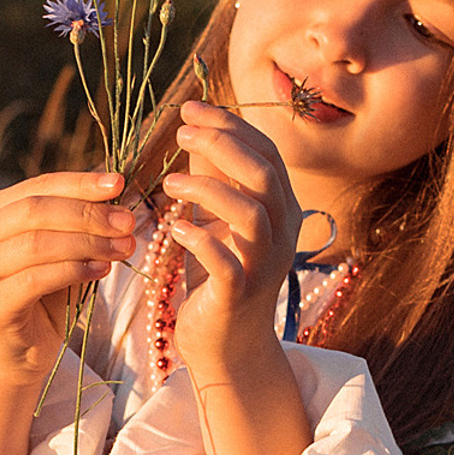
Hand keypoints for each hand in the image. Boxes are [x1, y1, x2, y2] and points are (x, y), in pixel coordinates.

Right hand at [0, 170, 136, 387]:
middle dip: (87, 214)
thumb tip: (116, 195)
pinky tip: (101, 270)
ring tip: (122, 248)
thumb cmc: (42, 302)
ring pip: (37, 244)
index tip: (119, 183)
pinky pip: (37, 279)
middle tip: (126, 223)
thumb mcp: (61, 254)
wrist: (17, 357)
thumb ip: (77, 225)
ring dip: (87, 243)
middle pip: (35, 211)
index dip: (80, 183)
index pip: (39, 187)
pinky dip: (74, 271)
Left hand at [162, 101, 301, 384]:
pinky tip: (175, 229)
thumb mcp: (217, 222)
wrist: (227, 346)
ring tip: (170, 183)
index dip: (230, 125)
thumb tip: (196, 130)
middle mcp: (282, 234)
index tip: (191, 108)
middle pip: (263, 173)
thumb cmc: (219, 279)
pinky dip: (200, 240)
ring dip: (208, 189)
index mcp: (281, 209)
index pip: (266, 152)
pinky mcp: (240, 295)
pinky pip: (226, 261)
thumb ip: (213, 180)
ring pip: (250, 213)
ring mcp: (264, 265)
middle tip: (182, 132)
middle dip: (222, 145)